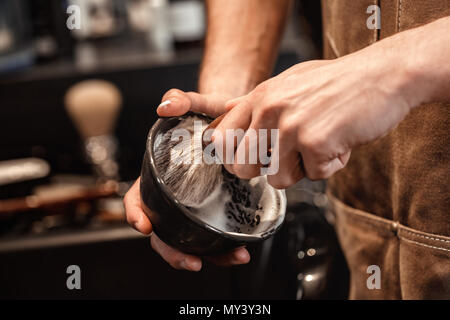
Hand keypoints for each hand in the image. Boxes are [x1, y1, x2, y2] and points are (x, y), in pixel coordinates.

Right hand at [124, 89, 250, 270]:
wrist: (236, 122)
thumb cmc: (210, 115)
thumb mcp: (197, 103)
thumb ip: (180, 99)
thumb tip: (165, 106)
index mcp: (159, 175)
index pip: (138, 198)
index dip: (136, 215)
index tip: (145, 226)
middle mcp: (174, 196)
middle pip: (164, 231)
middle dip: (174, 250)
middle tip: (193, 261)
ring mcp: (195, 206)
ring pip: (191, 239)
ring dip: (208, 254)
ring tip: (232, 257)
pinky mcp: (217, 211)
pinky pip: (215, 235)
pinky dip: (225, 247)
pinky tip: (242, 250)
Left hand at [213, 39, 418, 187]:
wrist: (383, 75)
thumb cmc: (339, 82)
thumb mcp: (290, 82)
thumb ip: (257, 101)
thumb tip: (228, 110)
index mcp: (260, 96)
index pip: (221, 138)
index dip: (233, 157)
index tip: (251, 160)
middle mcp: (269, 110)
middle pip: (242, 167)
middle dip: (265, 170)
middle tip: (290, 156)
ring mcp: (290, 126)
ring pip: (276, 179)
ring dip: (302, 169)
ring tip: (320, 143)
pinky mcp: (315, 142)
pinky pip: (313, 175)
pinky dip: (330, 165)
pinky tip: (339, 142)